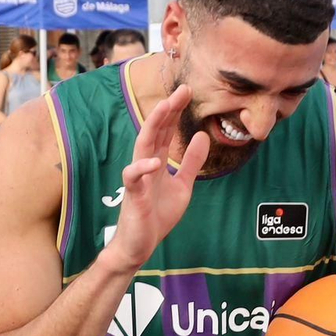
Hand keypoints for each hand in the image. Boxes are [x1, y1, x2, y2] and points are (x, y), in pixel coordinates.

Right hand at [101, 83, 209, 272]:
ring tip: (165, 107)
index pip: (165, 130)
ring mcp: (138, 179)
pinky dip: (142, 167)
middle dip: (167, 110)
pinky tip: (155, 160)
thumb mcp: (182, 186)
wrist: (139, 246)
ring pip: (142, 146)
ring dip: (153, 125)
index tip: (187, 91)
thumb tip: (202, 136)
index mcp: (156, 161)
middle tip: (182, 90)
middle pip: (154, 130)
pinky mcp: (133, 196)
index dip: (175, 111)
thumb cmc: (157, 216)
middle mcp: (145, 164)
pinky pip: (134, 178)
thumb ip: (190, 162)